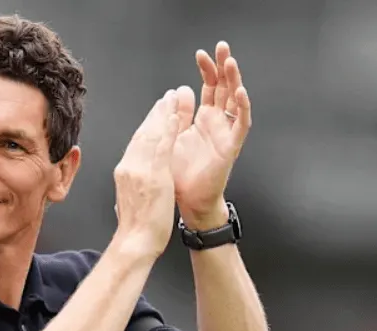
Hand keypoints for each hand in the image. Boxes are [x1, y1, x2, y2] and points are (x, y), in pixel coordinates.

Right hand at [113, 89, 179, 257]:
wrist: (135, 241)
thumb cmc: (136, 228)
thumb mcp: (131, 200)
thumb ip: (134, 185)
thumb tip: (136, 181)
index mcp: (124, 172)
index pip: (136, 142)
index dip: (148, 125)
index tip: (156, 114)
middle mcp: (129, 167)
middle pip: (142, 133)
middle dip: (156, 114)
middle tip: (167, 98)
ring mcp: (139, 169)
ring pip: (151, 135)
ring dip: (163, 114)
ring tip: (173, 99)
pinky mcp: (153, 174)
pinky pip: (162, 146)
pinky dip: (168, 129)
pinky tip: (175, 117)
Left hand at [171, 41, 251, 229]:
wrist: (187, 201)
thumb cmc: (179, 174)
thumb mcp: (171, 137)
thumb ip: (176, 115)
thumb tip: (178, 90)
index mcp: (201, 120)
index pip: (208, 87)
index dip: (206, 70)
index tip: (201, 54)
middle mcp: (216, 123)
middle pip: (223, 89)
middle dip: (223, 67)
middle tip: (222, 47)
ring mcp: (225, 133)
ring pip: (234, 101)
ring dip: (234, 81)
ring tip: (231, 62)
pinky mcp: (231, 146)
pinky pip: (241, 124)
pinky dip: (242, 108)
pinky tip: (240, 93)